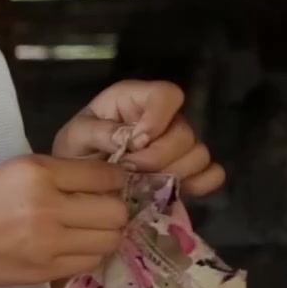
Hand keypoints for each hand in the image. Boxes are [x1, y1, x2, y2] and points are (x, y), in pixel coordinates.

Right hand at [0, 155, 131, 287]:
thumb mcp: (10, 168)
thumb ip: (53, 174)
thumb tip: (94, 179)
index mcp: (38, 173)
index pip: (105, 176)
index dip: (114, 178)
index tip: (109, 181)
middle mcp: (50, 208)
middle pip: (115, 212)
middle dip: (114, 207)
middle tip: (100, 206)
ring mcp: (50, 245)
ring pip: (109, 240)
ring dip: (105, 233)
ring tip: (89, 228)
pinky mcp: (46, 272)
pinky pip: (90, 262)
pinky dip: (90, 253)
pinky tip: (74, 246)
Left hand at [53, 80, 226, 197]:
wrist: (77, 183)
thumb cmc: (76, 150)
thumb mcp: (75, 137)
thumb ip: (99, 132)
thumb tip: (129, 138)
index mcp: (137, 100)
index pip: (167, 95)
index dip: (159, 118)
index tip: (137, 142)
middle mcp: (163, 119)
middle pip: (185, 132)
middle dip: (159, 157)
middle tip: (131, 171)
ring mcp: (177, 147)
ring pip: (199, 154)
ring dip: (174, 173)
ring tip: (145, 185)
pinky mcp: (186, 172)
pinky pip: (211, 174)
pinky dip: (200, 185)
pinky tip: (177, 193)